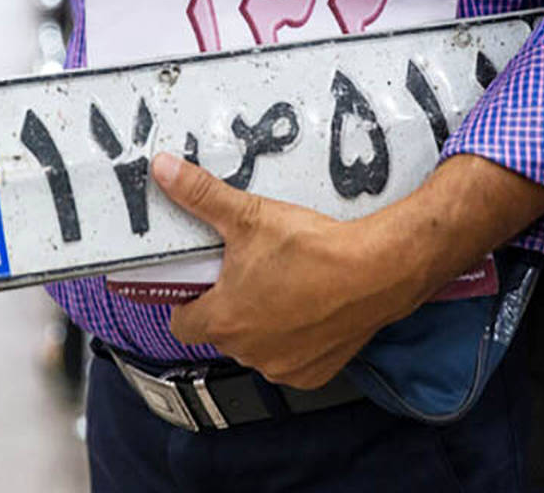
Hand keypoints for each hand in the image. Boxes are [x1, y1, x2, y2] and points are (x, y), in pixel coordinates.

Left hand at [151, 152, 423, 389]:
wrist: (378, 270)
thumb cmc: (315, 249)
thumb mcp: (250, 215)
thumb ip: (201, 195)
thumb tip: (165, 170)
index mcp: (223, 320)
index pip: (181, 323)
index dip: (188, 300)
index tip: (203, 281)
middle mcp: (248, 351)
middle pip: (221, 333)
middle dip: (230, 306)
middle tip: (248, 272)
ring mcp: (282, 366)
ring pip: (257, 347)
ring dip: (262, 325)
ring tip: (282, 286)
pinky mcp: (313, 372)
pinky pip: (292, 359)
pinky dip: (296, 340)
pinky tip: (308, 308)